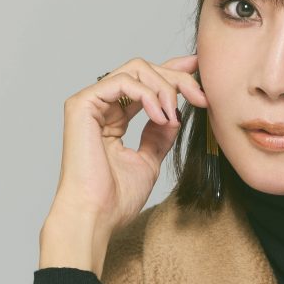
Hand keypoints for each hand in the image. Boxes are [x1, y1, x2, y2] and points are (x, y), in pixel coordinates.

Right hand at [47, 53, 207, 235]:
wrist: (95, 216)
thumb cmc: (115, 199)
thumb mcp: (149, 160)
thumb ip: (160, 135)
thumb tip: (176, 113)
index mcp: (113, 118)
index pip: (144, 82)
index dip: (172, 70)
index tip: (199, 68)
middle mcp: (100, 106)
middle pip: (144, 70)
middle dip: (177, 79)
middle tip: (201, 97)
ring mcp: (90, 103)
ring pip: (136, 70)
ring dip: (164, 88)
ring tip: (173, 116)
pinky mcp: (82, 104)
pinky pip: (123, 81)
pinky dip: (148, 95)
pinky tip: (160, 117)